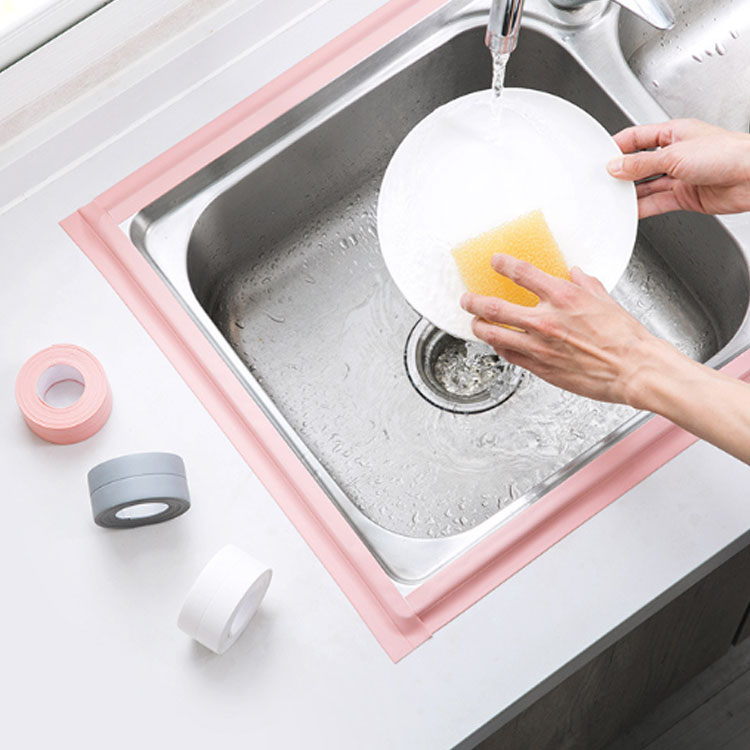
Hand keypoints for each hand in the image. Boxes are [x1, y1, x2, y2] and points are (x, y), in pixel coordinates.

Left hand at [460, 253, 677, 407]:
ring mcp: (539, 346)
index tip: (495, 261)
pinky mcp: (540, 367)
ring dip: (479, 327)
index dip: (503, 265)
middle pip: (494, 307)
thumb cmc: (624, 337)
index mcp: (563, 297)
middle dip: (474, 302)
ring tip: (475, 324)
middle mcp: (546, 320)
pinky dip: (499, 347)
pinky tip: (498, 344)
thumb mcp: (605, 300)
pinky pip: (509, 355)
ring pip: (494, 334)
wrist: (633, 369)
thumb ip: (585, 284)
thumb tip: (575, 274)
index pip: (522, 273)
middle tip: (467, 299)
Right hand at [607, 119, 749, 217]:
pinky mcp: (685, 196)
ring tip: (612, 198)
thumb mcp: (674, 155)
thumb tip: (615, 166)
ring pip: (646, 186)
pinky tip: (630, 211)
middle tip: (602, 181)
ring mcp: (680, 176)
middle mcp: (676, 154)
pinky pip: (656, 202)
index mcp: (674, 133)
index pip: (636, 138)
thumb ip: (641, 164)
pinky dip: (642, 208)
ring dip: (630, 193)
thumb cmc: (728, 154)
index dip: (616, 147)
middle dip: (621, 172)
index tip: (599, 158)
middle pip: (639, 164)